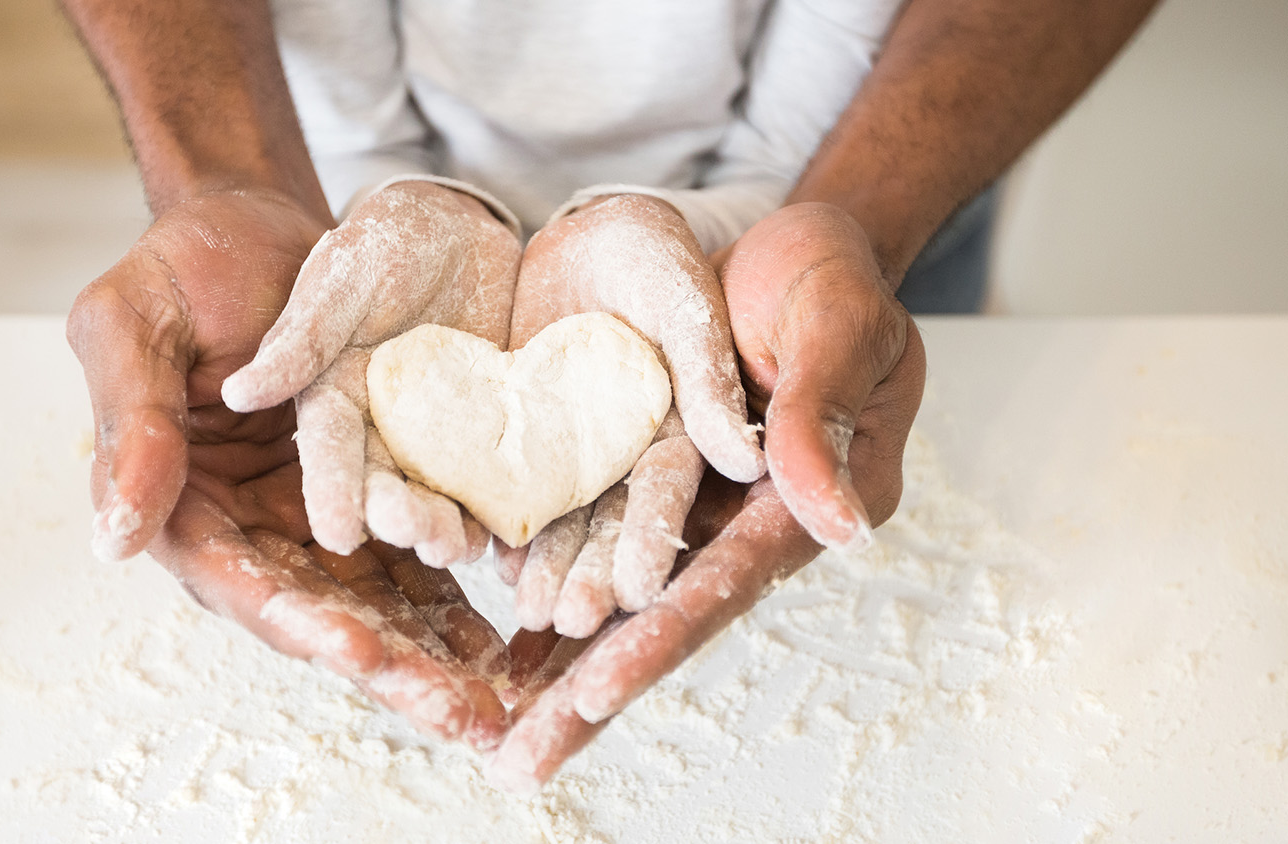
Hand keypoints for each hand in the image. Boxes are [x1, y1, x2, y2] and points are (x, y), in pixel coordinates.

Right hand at [67, 188, 509, 749]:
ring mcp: (320, 514)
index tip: (357, 648)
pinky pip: (419, 550)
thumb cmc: (184, 265)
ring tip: (499, 695)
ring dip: (436, 651)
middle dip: (388, 665)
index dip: (295, 617)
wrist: (260, 226)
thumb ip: (131, 422)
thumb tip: (114, 539)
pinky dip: (462, 589)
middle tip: (455, 710)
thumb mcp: (132, 323)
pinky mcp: (377, 489)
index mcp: (186, 502)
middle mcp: (257, 525)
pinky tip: (516, 623)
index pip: (238, 578)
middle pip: (320, 612)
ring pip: (380, 598)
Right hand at [220, 181, 521, 566]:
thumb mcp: (342, 277)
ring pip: (439, 495)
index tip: (339, 535)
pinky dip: (505, 510)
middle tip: (420, 539)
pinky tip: (519, 537)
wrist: (463, 225)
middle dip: (400, 519)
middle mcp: (381, 432)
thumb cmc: (387, 238)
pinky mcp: (489, 436)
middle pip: (386, 487)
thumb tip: (238, 393)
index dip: (333, 494)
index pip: (328, 454)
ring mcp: (438, 439)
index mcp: (333, 400)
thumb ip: (301, 337)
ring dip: (448, 527)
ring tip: (462, 548)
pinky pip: (496, 480)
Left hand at [484, 201, 925, 790]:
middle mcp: (736, 521)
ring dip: (558, 653)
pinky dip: (545, 571)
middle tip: (524, 756)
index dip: (661, 638)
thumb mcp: (837, 331)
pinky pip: (588, 529)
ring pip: (615, 586)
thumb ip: (821, 418)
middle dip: (593, 686)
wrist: (784, 251)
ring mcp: (686, 501)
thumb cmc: (830, 282)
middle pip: (660, 612)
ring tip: (494, 718)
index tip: (596, 691)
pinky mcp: (640, 469)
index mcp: (798, 505)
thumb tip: (840, 527)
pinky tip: (495, 618)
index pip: (723, 582)